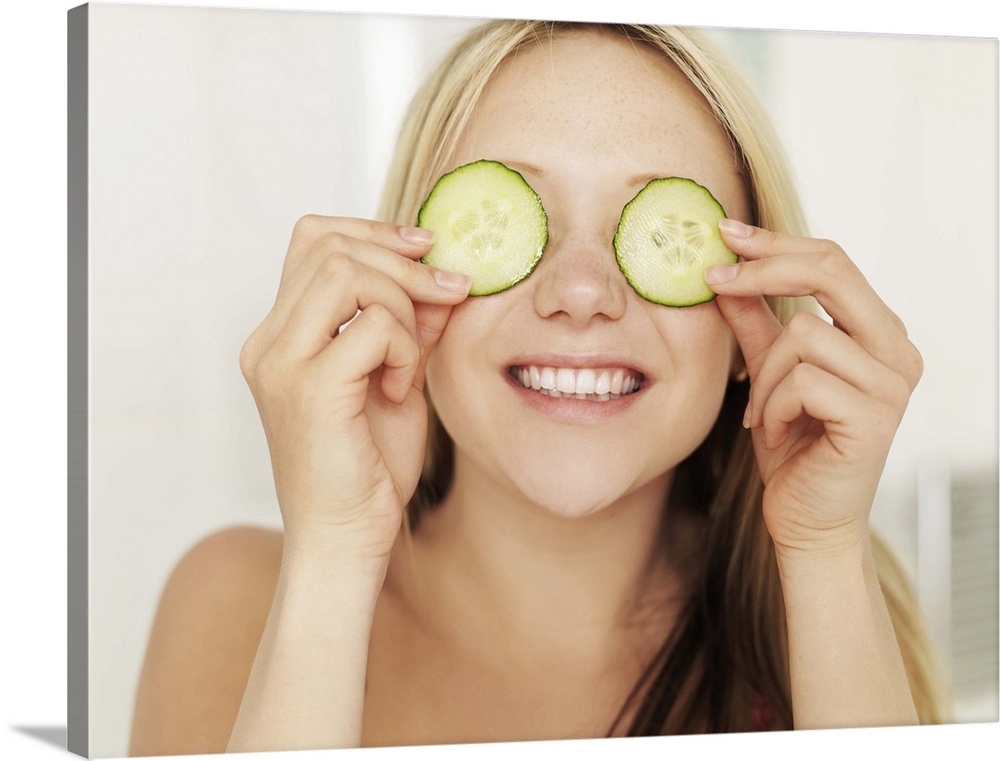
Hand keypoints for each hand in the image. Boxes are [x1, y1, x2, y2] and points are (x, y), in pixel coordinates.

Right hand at [239, 215, 470, 565]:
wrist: (346, 539)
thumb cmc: (368, 466)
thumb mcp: (397, 376)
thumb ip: (411, 324)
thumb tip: (443, 274)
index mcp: (281, 335)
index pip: (314, 239)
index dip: (373, 230)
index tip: (426, 249)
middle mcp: (268, 343)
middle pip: (329, 245)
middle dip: (402, 262)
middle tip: (448, 293)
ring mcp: (281, 363)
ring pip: (348, 274)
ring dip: (403, 307)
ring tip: (412, 361)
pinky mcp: (309, 389)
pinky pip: (373, 326)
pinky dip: (406, 349)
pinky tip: (402, 392)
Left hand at [707, 220, 922, 561]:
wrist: (807, 521)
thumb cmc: (791, 446)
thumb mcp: (767, 373)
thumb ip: (754, 323)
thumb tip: (725, 272)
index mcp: (877, 331)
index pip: (832, 260)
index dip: (775, 242)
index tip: (726, 233)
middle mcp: (896, 349)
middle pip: (831, 271)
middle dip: (764, 270)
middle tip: (714, 279)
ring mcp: (892, 383)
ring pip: (803, 333)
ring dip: (765, 376)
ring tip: (766, 414)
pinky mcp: (875, 417)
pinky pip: (802, 381)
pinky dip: (774, 406)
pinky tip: (779, 433)